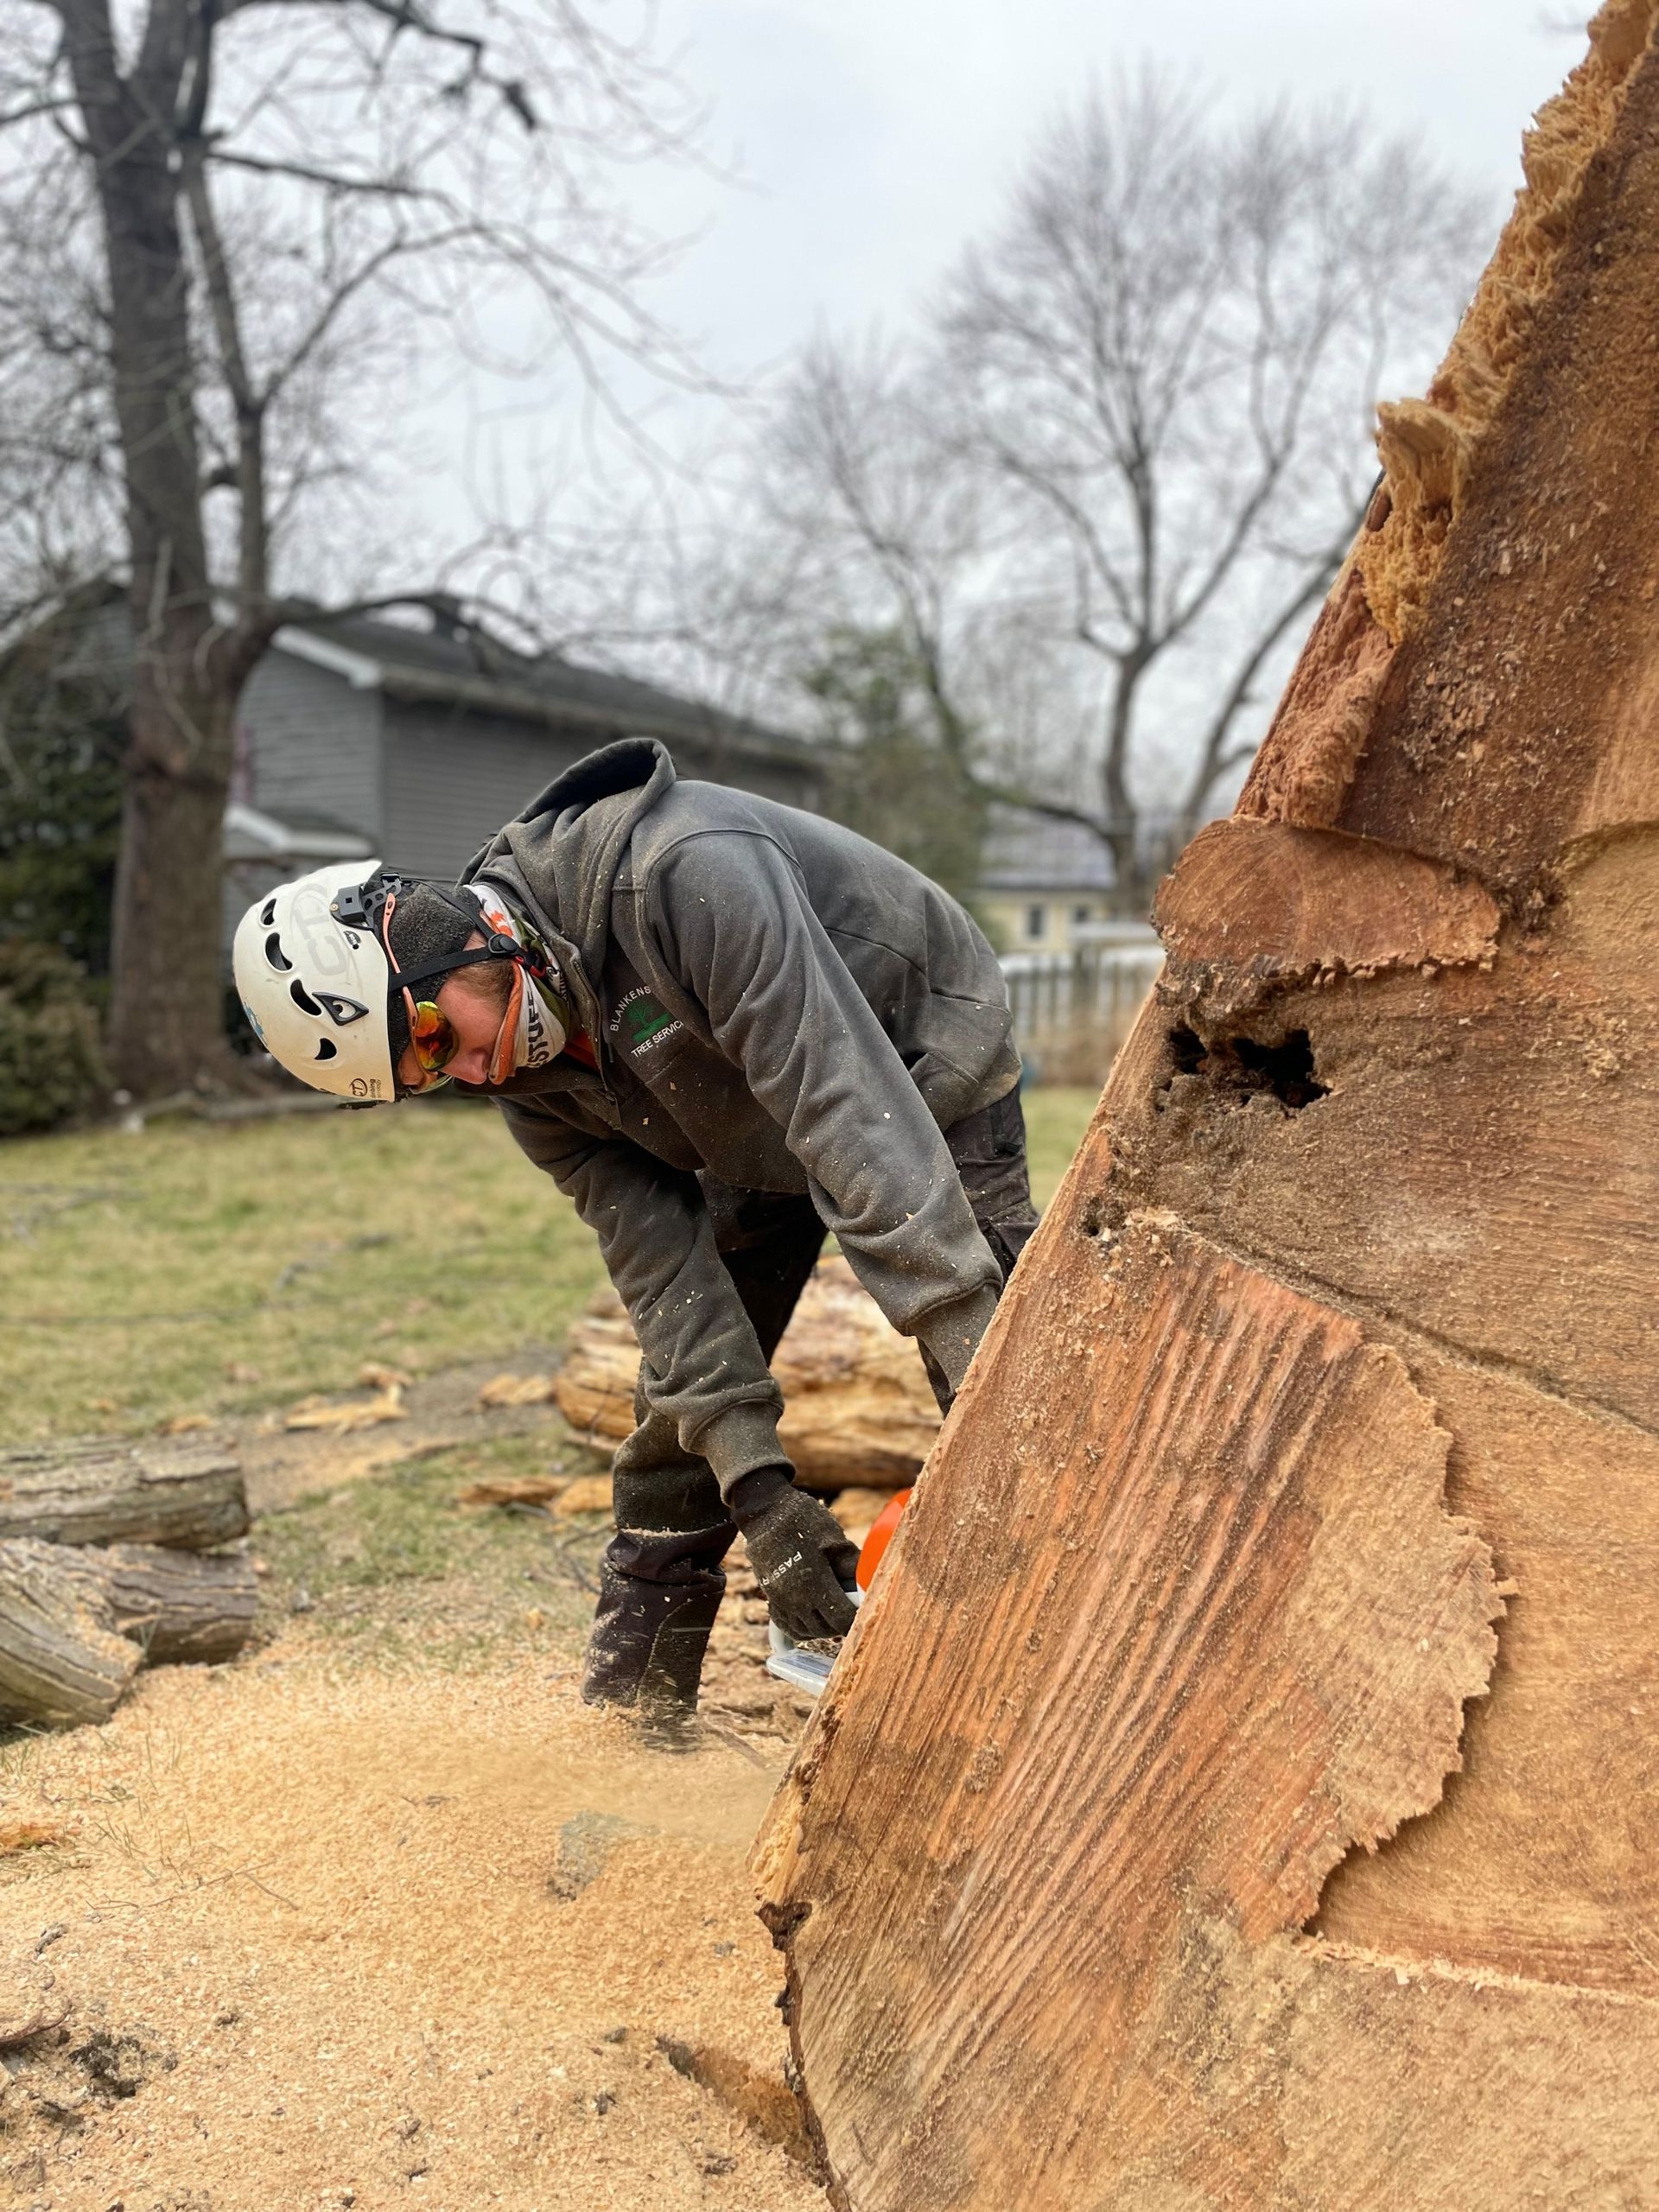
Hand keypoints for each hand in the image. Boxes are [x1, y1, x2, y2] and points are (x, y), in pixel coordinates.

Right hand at [731, 1474, 858, 1643]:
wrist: (764, 1512)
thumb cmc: (803, 1520)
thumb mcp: (834, 1538)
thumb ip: (851, 1565)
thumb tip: (868, 1582)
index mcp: (815, 1585)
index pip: (841, 1620)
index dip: (855, 1619)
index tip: (863, 1611)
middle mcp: (796, 1599)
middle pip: (824, 1630)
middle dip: (840, 1625)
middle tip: (850, 1611)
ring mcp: (780, 1600)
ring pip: (804, 1631)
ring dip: (821, 1628)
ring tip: (833, 1615)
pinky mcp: (771, 1596)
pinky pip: (786, 1624)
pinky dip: (801, 1626)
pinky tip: (810, 1615)